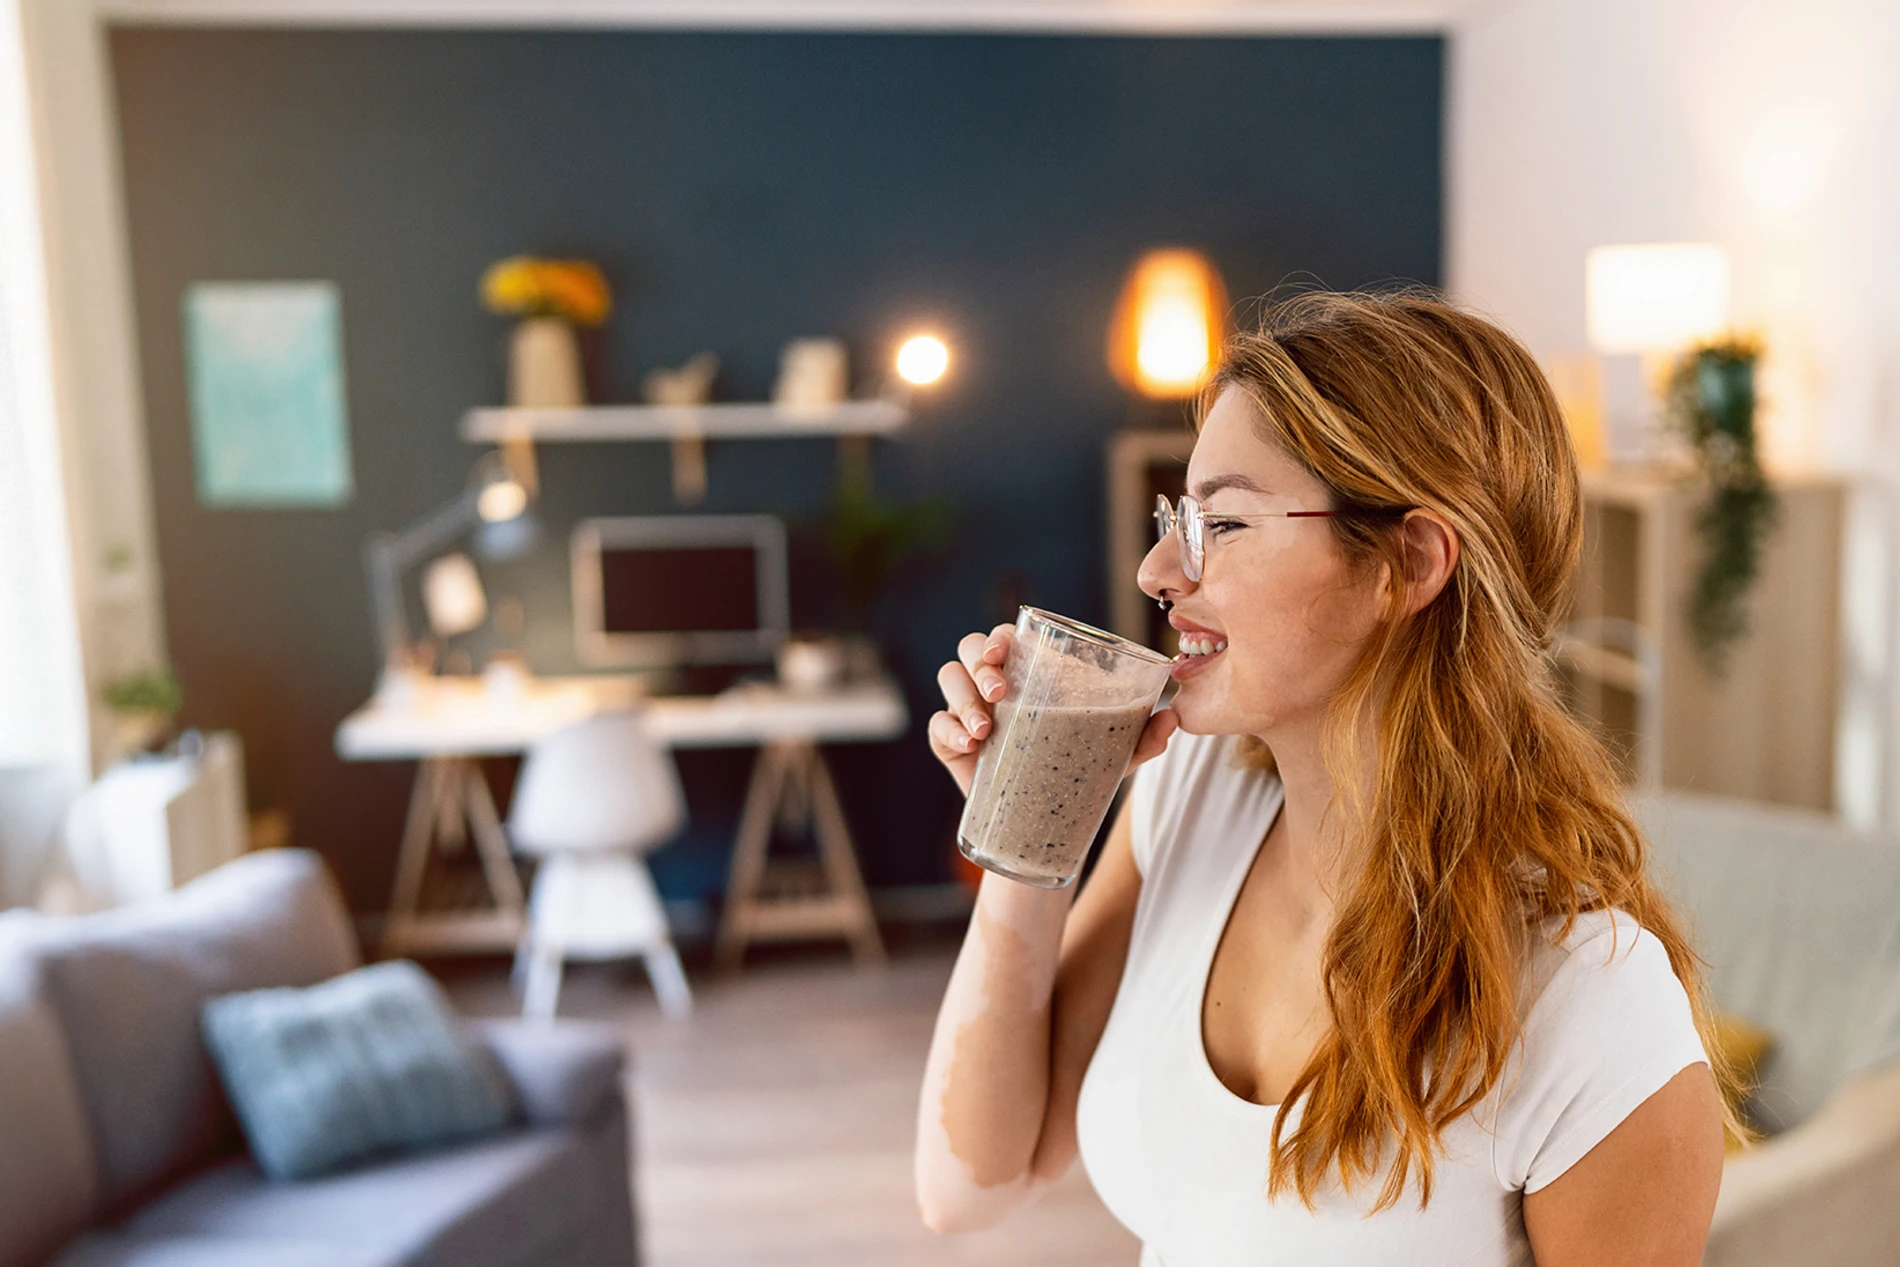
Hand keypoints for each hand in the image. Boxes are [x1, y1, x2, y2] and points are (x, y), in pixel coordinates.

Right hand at [929, 623, 1178, 797]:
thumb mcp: (1112, 756)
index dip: (1000, 636)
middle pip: (970, 649)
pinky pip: (936, 726)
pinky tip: (970, 746)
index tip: (1007, 651)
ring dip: (962, 697)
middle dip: (980, 663)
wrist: (1044, 823)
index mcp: (1029, 673)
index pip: (1006, 637)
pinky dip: (948, 731)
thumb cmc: (1075, 771)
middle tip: (1000, 691)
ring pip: (947, 678)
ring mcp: (968, 712)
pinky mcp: (950, 743)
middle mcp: (994, 684)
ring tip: (986, 729)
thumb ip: (1141, 737)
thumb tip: (1171, 718)